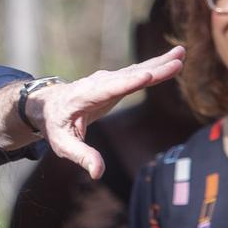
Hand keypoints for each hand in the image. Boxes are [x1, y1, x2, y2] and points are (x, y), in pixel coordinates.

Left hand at [30, 46, 184, 179]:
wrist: (46, 105)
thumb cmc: (54, 125)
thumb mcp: (63, 144)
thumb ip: (81, 156)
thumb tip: (97, 173)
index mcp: (82, 97)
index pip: (107, 90)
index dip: (127, 83)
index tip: (146, 75)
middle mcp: (97, 84)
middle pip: (127, 77)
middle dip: (152, 70)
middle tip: (176, 62)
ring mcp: (107, 80)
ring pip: (136, 71)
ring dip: (159, 63)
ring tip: (181, 54)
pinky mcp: (116, 81)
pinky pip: (138, 73)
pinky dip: (156, 65)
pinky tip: (174, 59)